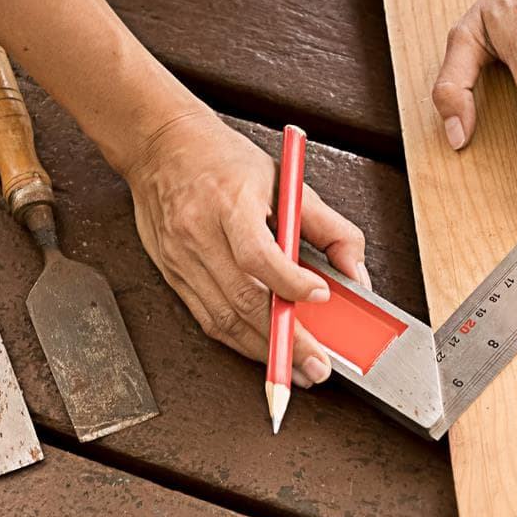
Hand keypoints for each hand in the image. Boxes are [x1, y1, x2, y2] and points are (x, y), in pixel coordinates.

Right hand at [122, 108, 368, 384]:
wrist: (160, 147)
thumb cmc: (223, 159)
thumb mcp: (286, 180)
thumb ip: (328, 227)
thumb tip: (355, 274)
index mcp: (230, 202)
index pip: (257, 254)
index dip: (289, 282)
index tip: (319, 297)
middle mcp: (200, 233)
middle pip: (241, 298)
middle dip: (284, 338)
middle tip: (316, 364)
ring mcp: (181, 258)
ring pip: (222, 318)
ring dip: (262, 350)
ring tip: (296, 369)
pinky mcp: (172, 274)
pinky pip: (206, 318)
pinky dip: (238, 340)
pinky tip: (263, 350)